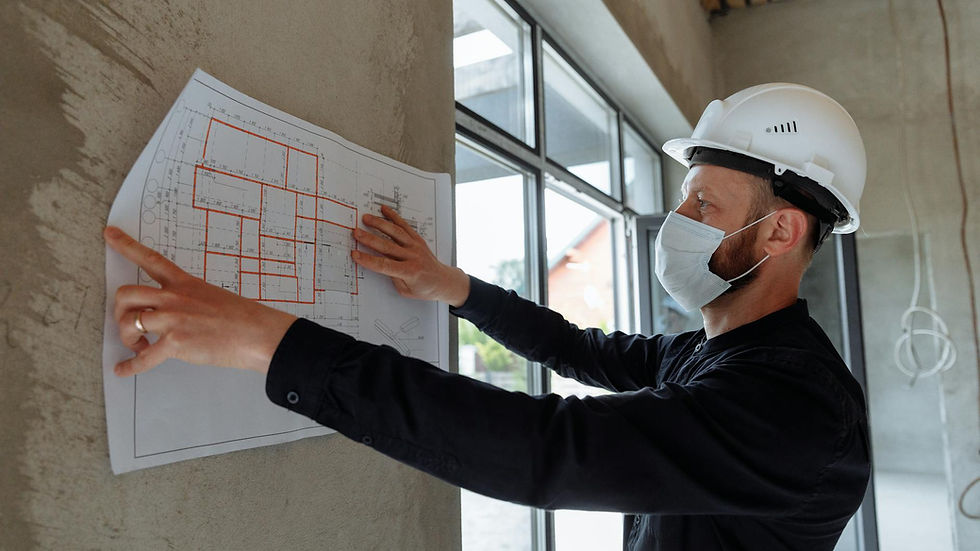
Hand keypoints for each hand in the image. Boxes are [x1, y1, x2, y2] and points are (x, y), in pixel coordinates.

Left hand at [105, 226, 296, 376]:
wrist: (257, 333)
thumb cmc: (243, 318)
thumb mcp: (213, 297)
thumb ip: (190, 302)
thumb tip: (176, 317)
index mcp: (184, 284)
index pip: (150, 259)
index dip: (126, 245)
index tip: (110, 235)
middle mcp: (174, 298)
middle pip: (126, 294)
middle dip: (120, 311)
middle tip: (128, 323)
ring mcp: (173, 319)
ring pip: (128, 322)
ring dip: (127, 337)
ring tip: (139, 346)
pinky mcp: (175, 343)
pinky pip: (142, 357)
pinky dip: (130, 365)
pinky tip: (124, 369)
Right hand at [352, 205, 469, 306]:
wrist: (443, 280)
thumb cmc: (424, 288)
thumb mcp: (405, 290)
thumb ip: (392, 277)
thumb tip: (378, 261)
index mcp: (409, 272)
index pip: (384, 265)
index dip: (368, 259)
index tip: (355, 254)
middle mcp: (413, 256)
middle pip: (387, 246)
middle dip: (369, 239)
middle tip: (356, 233)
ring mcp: (415, 246)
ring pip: (395, 232)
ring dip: (380, 224)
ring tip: (366, 218)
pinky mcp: (417, 239)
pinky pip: (404, 225)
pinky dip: (394, 217)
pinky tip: (384, 210)